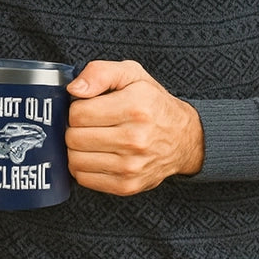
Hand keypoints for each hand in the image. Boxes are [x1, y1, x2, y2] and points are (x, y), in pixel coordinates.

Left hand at [65, 60, 203, 195]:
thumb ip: (99, 73)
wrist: (184, 138)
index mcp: (134, 108)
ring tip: (91, 139)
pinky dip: (83, 167)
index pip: (78, 114)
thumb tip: (74, 90)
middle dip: (74, 128)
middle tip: (88, 124)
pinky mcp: (127, 185)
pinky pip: (84, 179)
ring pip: (75, 160)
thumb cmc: (152, 103)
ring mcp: (131, 166)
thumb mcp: (131, 74)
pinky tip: (95, 156)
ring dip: (76, 149)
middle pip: (74, 138)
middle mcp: (134, 139)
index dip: (76, 108)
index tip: (87, 107)